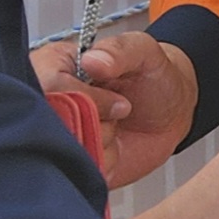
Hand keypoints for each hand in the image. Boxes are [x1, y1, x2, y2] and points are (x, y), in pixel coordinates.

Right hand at [36, 31, 197, 188]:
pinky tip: (114, 146)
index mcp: (55, 65)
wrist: (169, 115)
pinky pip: (81, 168)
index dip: (86, 98)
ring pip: (69, 147)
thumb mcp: (142, 52)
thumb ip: (118, 50)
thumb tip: (92, 61)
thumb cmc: (151, 78)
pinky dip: (107, 161)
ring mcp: (57, 132)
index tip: (116, 100)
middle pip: (54, 120)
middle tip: (120, 110)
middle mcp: (48, 99)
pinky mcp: (70, 161)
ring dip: (104, 141)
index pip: (49, 84)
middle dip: (98, 121)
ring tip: (115, 125)